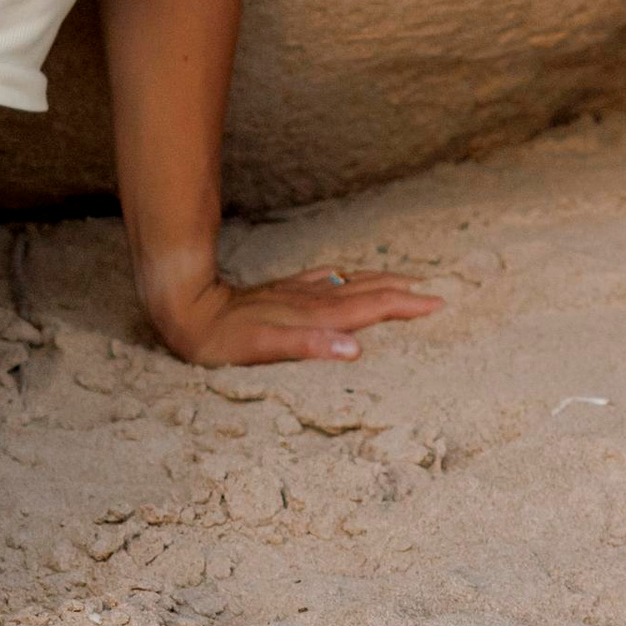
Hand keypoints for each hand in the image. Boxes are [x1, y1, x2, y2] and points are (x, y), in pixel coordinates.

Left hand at [150, 263, 442, 369]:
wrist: (188, 310)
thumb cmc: (225, 340)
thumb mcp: (265, 350)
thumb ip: (310, 347)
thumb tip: (356, 349)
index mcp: (314, 316)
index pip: (370, 308)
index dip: (405, 305)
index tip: (437, 303)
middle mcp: (310, 301)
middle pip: (366, 292)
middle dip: (402, 291)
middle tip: (435, 291)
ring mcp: (295, 295)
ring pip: (347, 284)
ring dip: (378, 282)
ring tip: (403, 280)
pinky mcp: (278, 293)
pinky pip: (320, 282)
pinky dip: (341, 279)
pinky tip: (341, 276)